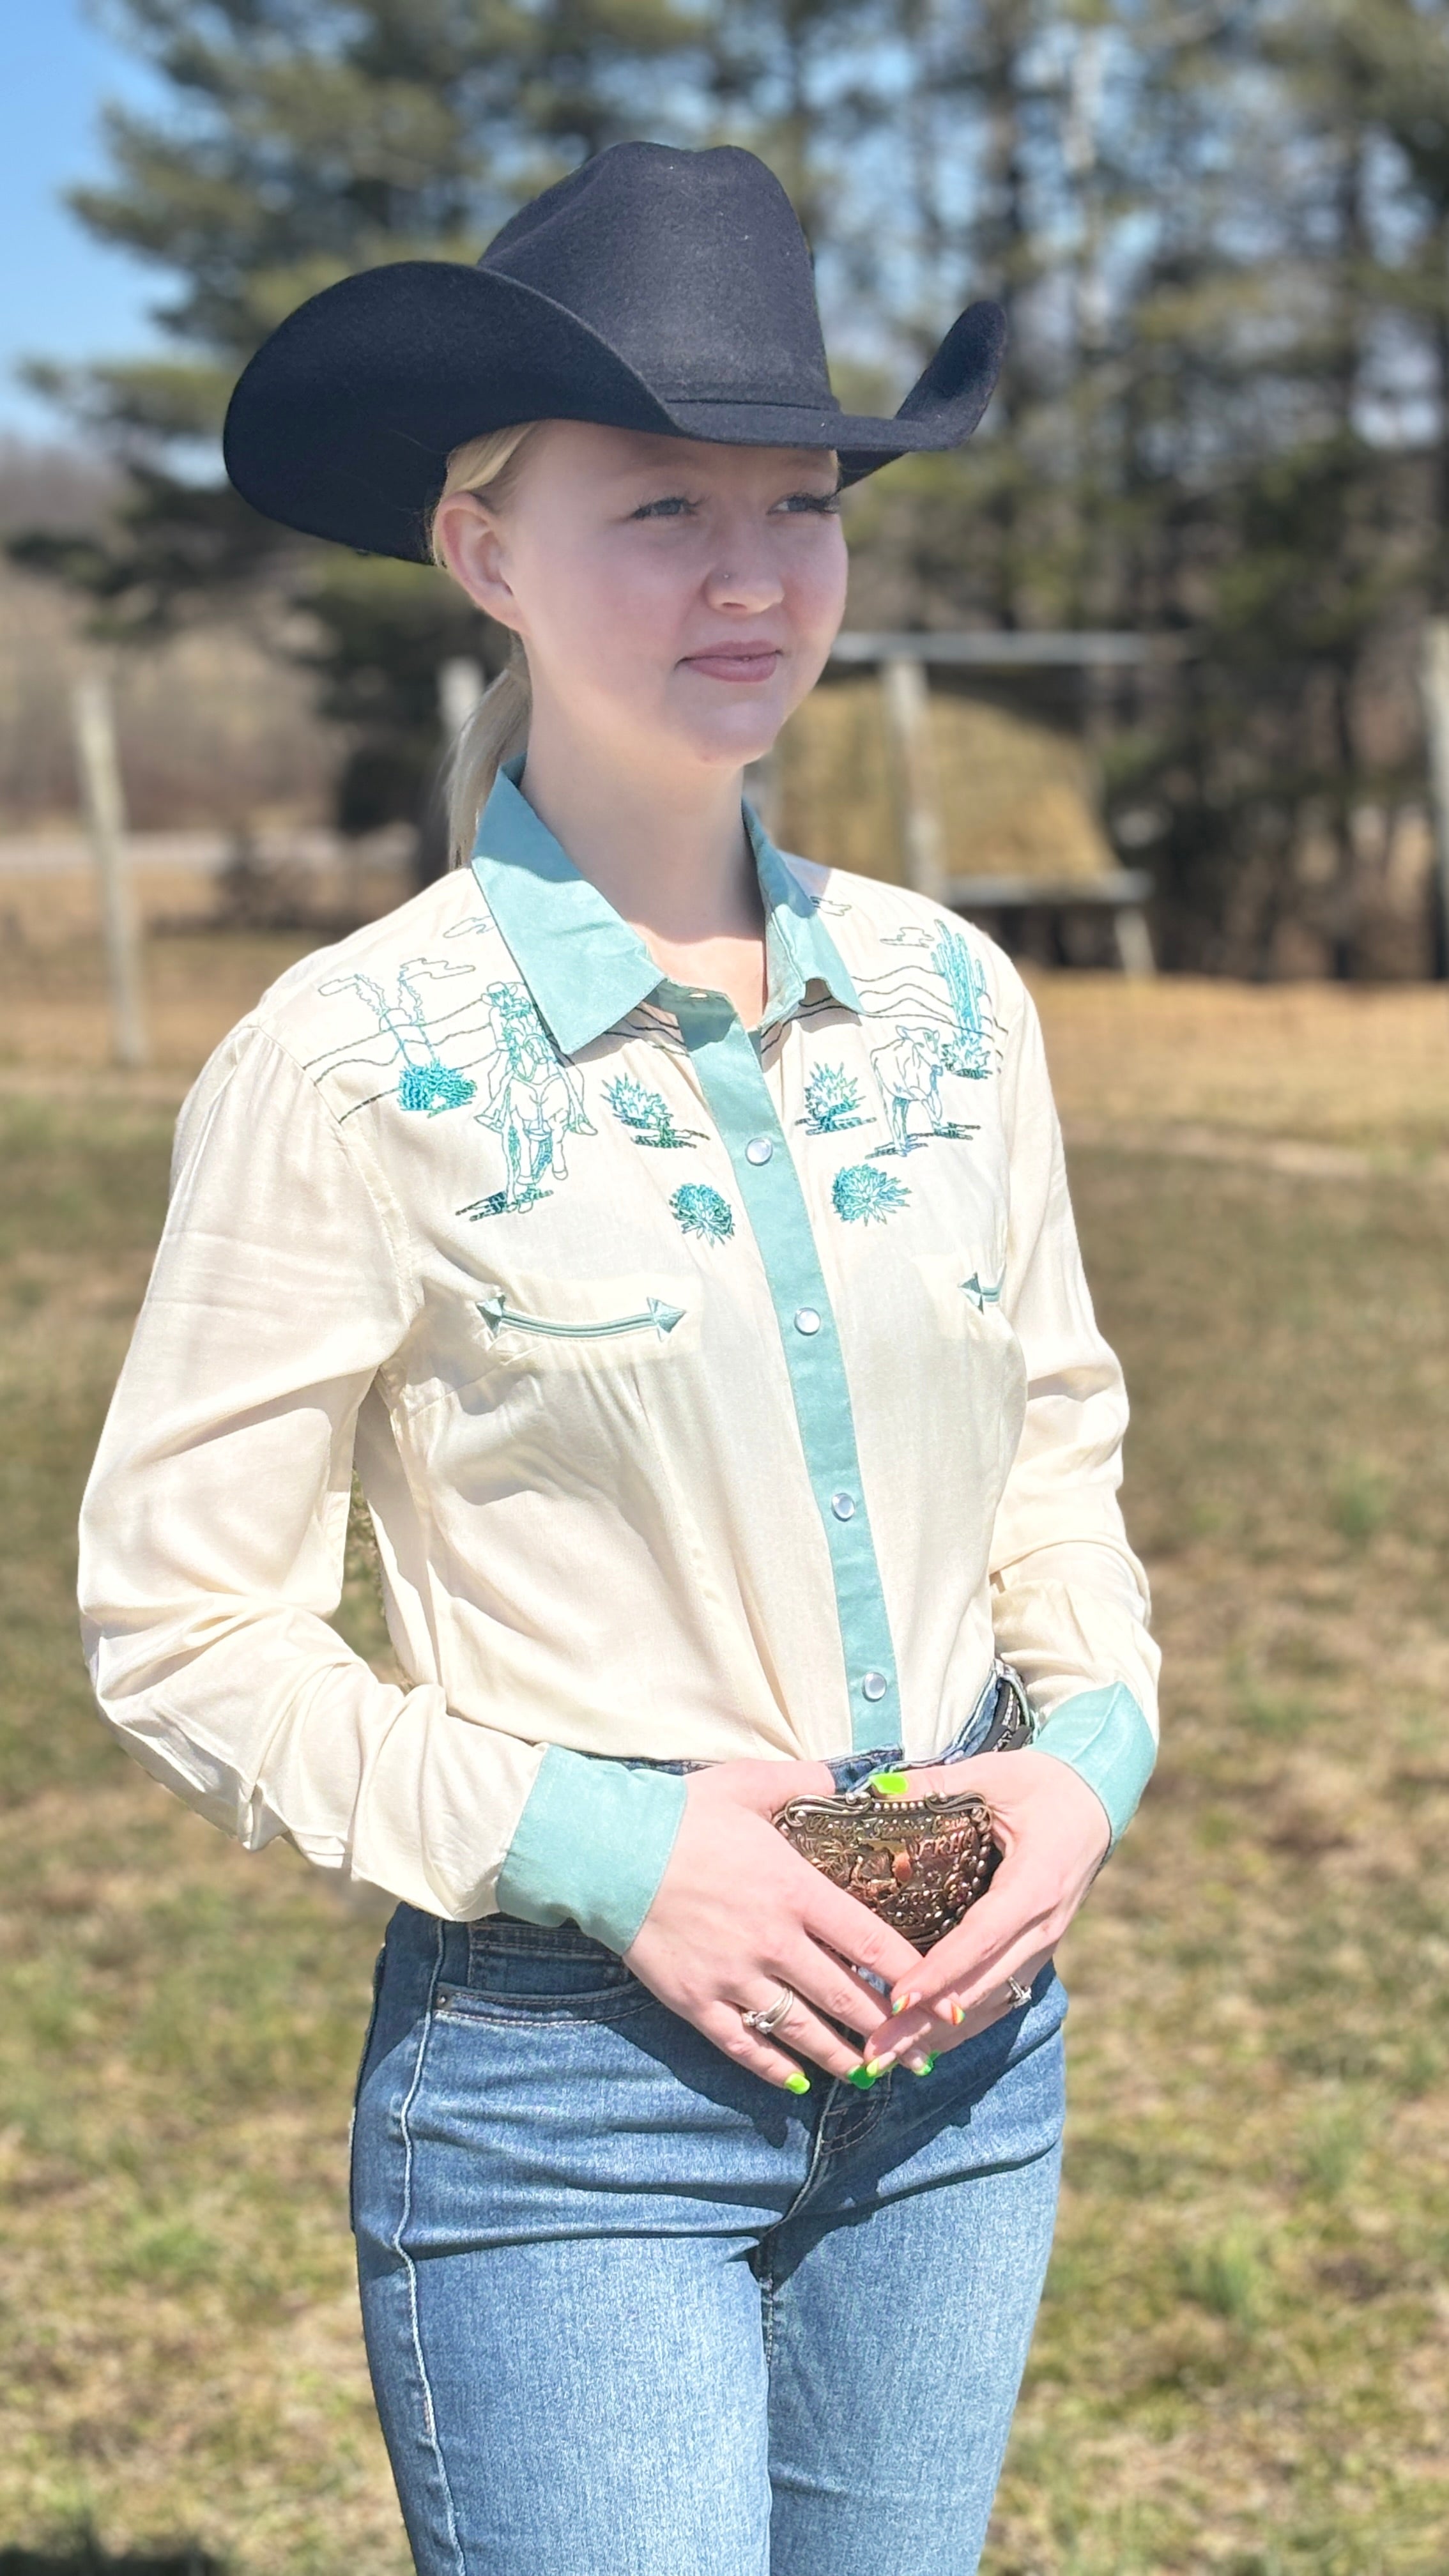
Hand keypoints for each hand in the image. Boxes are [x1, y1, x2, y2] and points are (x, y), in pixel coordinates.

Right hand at [623, 1757, 927, 2090]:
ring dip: (842, 2058)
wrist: (606, 1851)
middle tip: (917, 2053)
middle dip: (888, 2031)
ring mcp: (734, 1977)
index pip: (871, 1942)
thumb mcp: (749, 1784)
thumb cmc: (680, 1815)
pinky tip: (799, 2082)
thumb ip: (804, 1782)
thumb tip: (845, 1778)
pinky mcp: (696, 2001)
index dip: (912, 1975)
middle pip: (846, 1999)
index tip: (937, 1995)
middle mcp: (773, 1941)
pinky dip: (775, 2068)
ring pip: (803, 2031)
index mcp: (795, 1889)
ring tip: (870, 2074)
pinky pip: (744, 2045)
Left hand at [853, 1750, 1110, 2076]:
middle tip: (876, 2054)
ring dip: (940, 2036)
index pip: (982, 1938)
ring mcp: (1044, 1946)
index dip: (941, 1972)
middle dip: (926, 2025)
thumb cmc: (1042, 1784)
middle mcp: (1043, 1926)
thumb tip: (876, 1788)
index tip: (899, 1999)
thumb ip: (934, 1784)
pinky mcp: (1037, 1953)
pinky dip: (963, 2024)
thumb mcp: (991, 1774)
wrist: (1096, 1801)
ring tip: (888, 2063)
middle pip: (981, 1987)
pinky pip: (1000, 1999)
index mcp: (1035, 1884)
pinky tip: (924, 2045)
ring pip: (990, 2004)